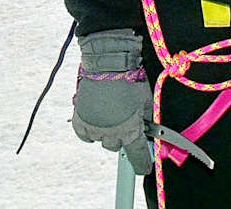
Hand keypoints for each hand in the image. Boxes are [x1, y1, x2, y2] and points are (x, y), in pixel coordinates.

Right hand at [71, 29, 153, 175]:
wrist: (108, 63)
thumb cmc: (130, 79)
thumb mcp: (146, 101)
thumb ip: (147, 120)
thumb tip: (150, 130)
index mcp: (130, 130)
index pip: (137, 156)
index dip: (142, 164)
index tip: (143, 168)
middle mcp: (111, 133)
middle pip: (117, 147)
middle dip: (123, 137)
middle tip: (124, 122)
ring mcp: (94, 128)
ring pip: (101, 140)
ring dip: (107, 131)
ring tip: (110, 113)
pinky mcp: (80, 120)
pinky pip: (85, 135)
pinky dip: (90, 130)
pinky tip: (96, 118)